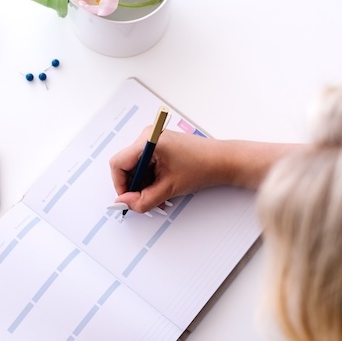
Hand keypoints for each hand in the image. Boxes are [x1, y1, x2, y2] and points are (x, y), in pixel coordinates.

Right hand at [110, 129, 304, 213]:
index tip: (127, 200)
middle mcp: (148, 137)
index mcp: (148, 141)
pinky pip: (146, 165)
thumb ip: (143, 199)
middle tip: (144, 201)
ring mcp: (154, 141)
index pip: (118, 163)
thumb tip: (126, 203)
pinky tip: (162, 190)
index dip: (120, 185)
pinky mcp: (161, 147)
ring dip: (144, 186)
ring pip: (137, 168)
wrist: (223, 161)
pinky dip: (151, 180)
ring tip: (158, 197)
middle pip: (127, 166)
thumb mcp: (169, 188)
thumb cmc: (202, 166)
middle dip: (134, 187)